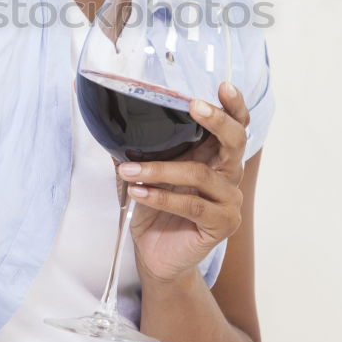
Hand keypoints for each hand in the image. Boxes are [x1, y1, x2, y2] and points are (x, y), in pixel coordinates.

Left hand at [115, 82, 249, 283]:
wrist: (155, 255)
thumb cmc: (153, 210)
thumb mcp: (144, 171)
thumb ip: (136, 146)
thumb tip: (105, 116)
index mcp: (214, 156)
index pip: (234, 125)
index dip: (233, 105)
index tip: (223, 86)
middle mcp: (228, 175)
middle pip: (235, 141)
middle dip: (215, 120)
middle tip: (193, 106)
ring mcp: (228, 200)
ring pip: (200, 174)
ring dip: (160, 170)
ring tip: (129, 171)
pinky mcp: (222, 224)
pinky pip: (193, 205)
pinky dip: (162, 197)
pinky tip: (139, 193)